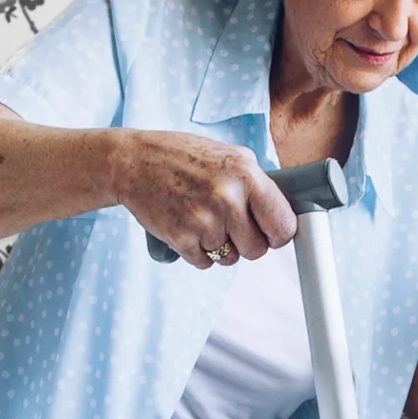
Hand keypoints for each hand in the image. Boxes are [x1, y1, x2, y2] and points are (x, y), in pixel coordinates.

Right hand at [115, 131, 295, 269]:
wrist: (133, 162)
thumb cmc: (182, 157)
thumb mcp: (229, 156)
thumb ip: (257, 183)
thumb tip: (283, 213)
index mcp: (246, 174)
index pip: (283, 224)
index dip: (279, 234)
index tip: (273, 234)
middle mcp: (227, 198)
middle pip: (257, 249)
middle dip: (247, 243)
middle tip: (231, 225)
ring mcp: (203, 221)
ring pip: (230, 258)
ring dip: (221, 246)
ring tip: (204, 219)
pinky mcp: (181, 239)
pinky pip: (205, 262)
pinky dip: (199, 251)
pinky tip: (188, 227)